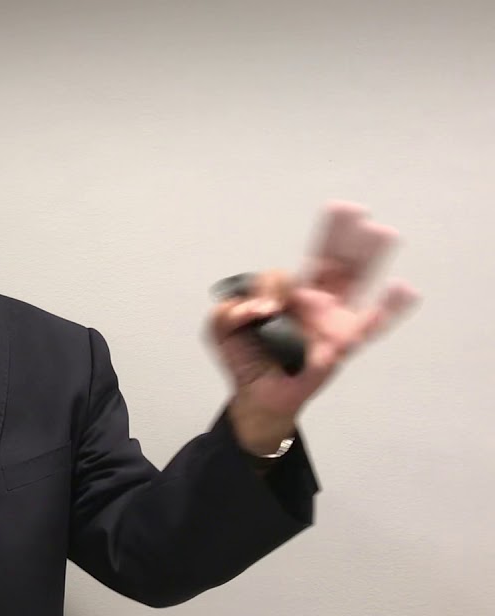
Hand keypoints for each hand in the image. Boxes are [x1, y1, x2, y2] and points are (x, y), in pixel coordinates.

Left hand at [209, 201, 419, 453]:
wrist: (256, 395)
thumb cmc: (246, 358)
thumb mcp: (221, 329)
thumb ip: (226, 310)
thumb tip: (257, 311)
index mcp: (286, 294)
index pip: (283, 275)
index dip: (271, 288)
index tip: (261, 311)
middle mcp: (314, 301)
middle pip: (332, 261)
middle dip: (342, 235)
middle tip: (352, 210)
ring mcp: (332, 320)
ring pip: (356, 281)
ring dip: (369, 256)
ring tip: (382, 232)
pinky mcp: (343, 345)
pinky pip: (372, 325)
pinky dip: (390, 307)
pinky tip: (404, 288)